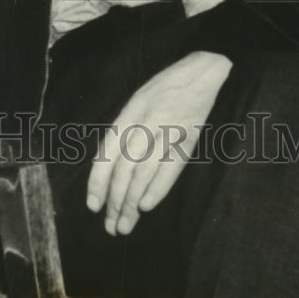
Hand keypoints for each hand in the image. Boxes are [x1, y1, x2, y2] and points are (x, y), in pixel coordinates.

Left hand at [86, 50, 231, 235]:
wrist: (205, 70)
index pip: (108, 151)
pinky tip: (146, 206)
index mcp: (131, 111)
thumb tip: (111, 167)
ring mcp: (168, 130)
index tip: (93, 205)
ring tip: (124, 225)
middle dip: (115, 200)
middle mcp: (146, 121)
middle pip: (125, 167)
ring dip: (131, 202)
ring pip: (144, 171)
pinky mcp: (189, 138)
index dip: (98, 180)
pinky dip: (158, 188)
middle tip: (110, 226)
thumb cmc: (168, 86)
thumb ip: (126, 129)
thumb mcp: (140, 99)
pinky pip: (170, 168)